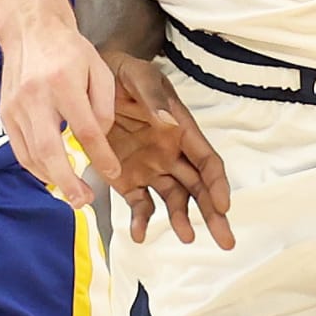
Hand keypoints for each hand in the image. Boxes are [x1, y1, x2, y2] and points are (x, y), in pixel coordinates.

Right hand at [0, 13, 119, 211]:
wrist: (32, 31)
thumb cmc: (69, 51)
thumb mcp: (100, 69)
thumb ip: (104, 106)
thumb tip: (99, 140)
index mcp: (63, 82)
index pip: (84, 129)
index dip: (101, 156)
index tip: (112, 172)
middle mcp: (35, 96)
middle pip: (48, 149)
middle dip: (66, 181)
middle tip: (83, 200)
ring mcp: (15, 106)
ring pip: (31, 154)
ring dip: (51, 179)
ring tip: (72, 195)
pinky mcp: (5, 113)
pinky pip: (19, 149)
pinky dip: (36, 168)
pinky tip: (52, 175)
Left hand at [103, 51, 233, 250]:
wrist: (90, 82)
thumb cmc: (124, 74)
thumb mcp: (140, 78)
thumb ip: (154, 99)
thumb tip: (169, 123)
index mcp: (182, 132)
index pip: (207, 162)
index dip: (217, 185)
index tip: (222, 206)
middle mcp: (172, 155)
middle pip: (199, 188)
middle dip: (214, 214)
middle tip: (226, 240)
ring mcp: (151, 169)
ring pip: (175, 201)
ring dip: (181, 220)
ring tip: (187, 237)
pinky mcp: (128, 180)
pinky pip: (140, 205)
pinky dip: (141, 221)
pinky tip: (139, 235)